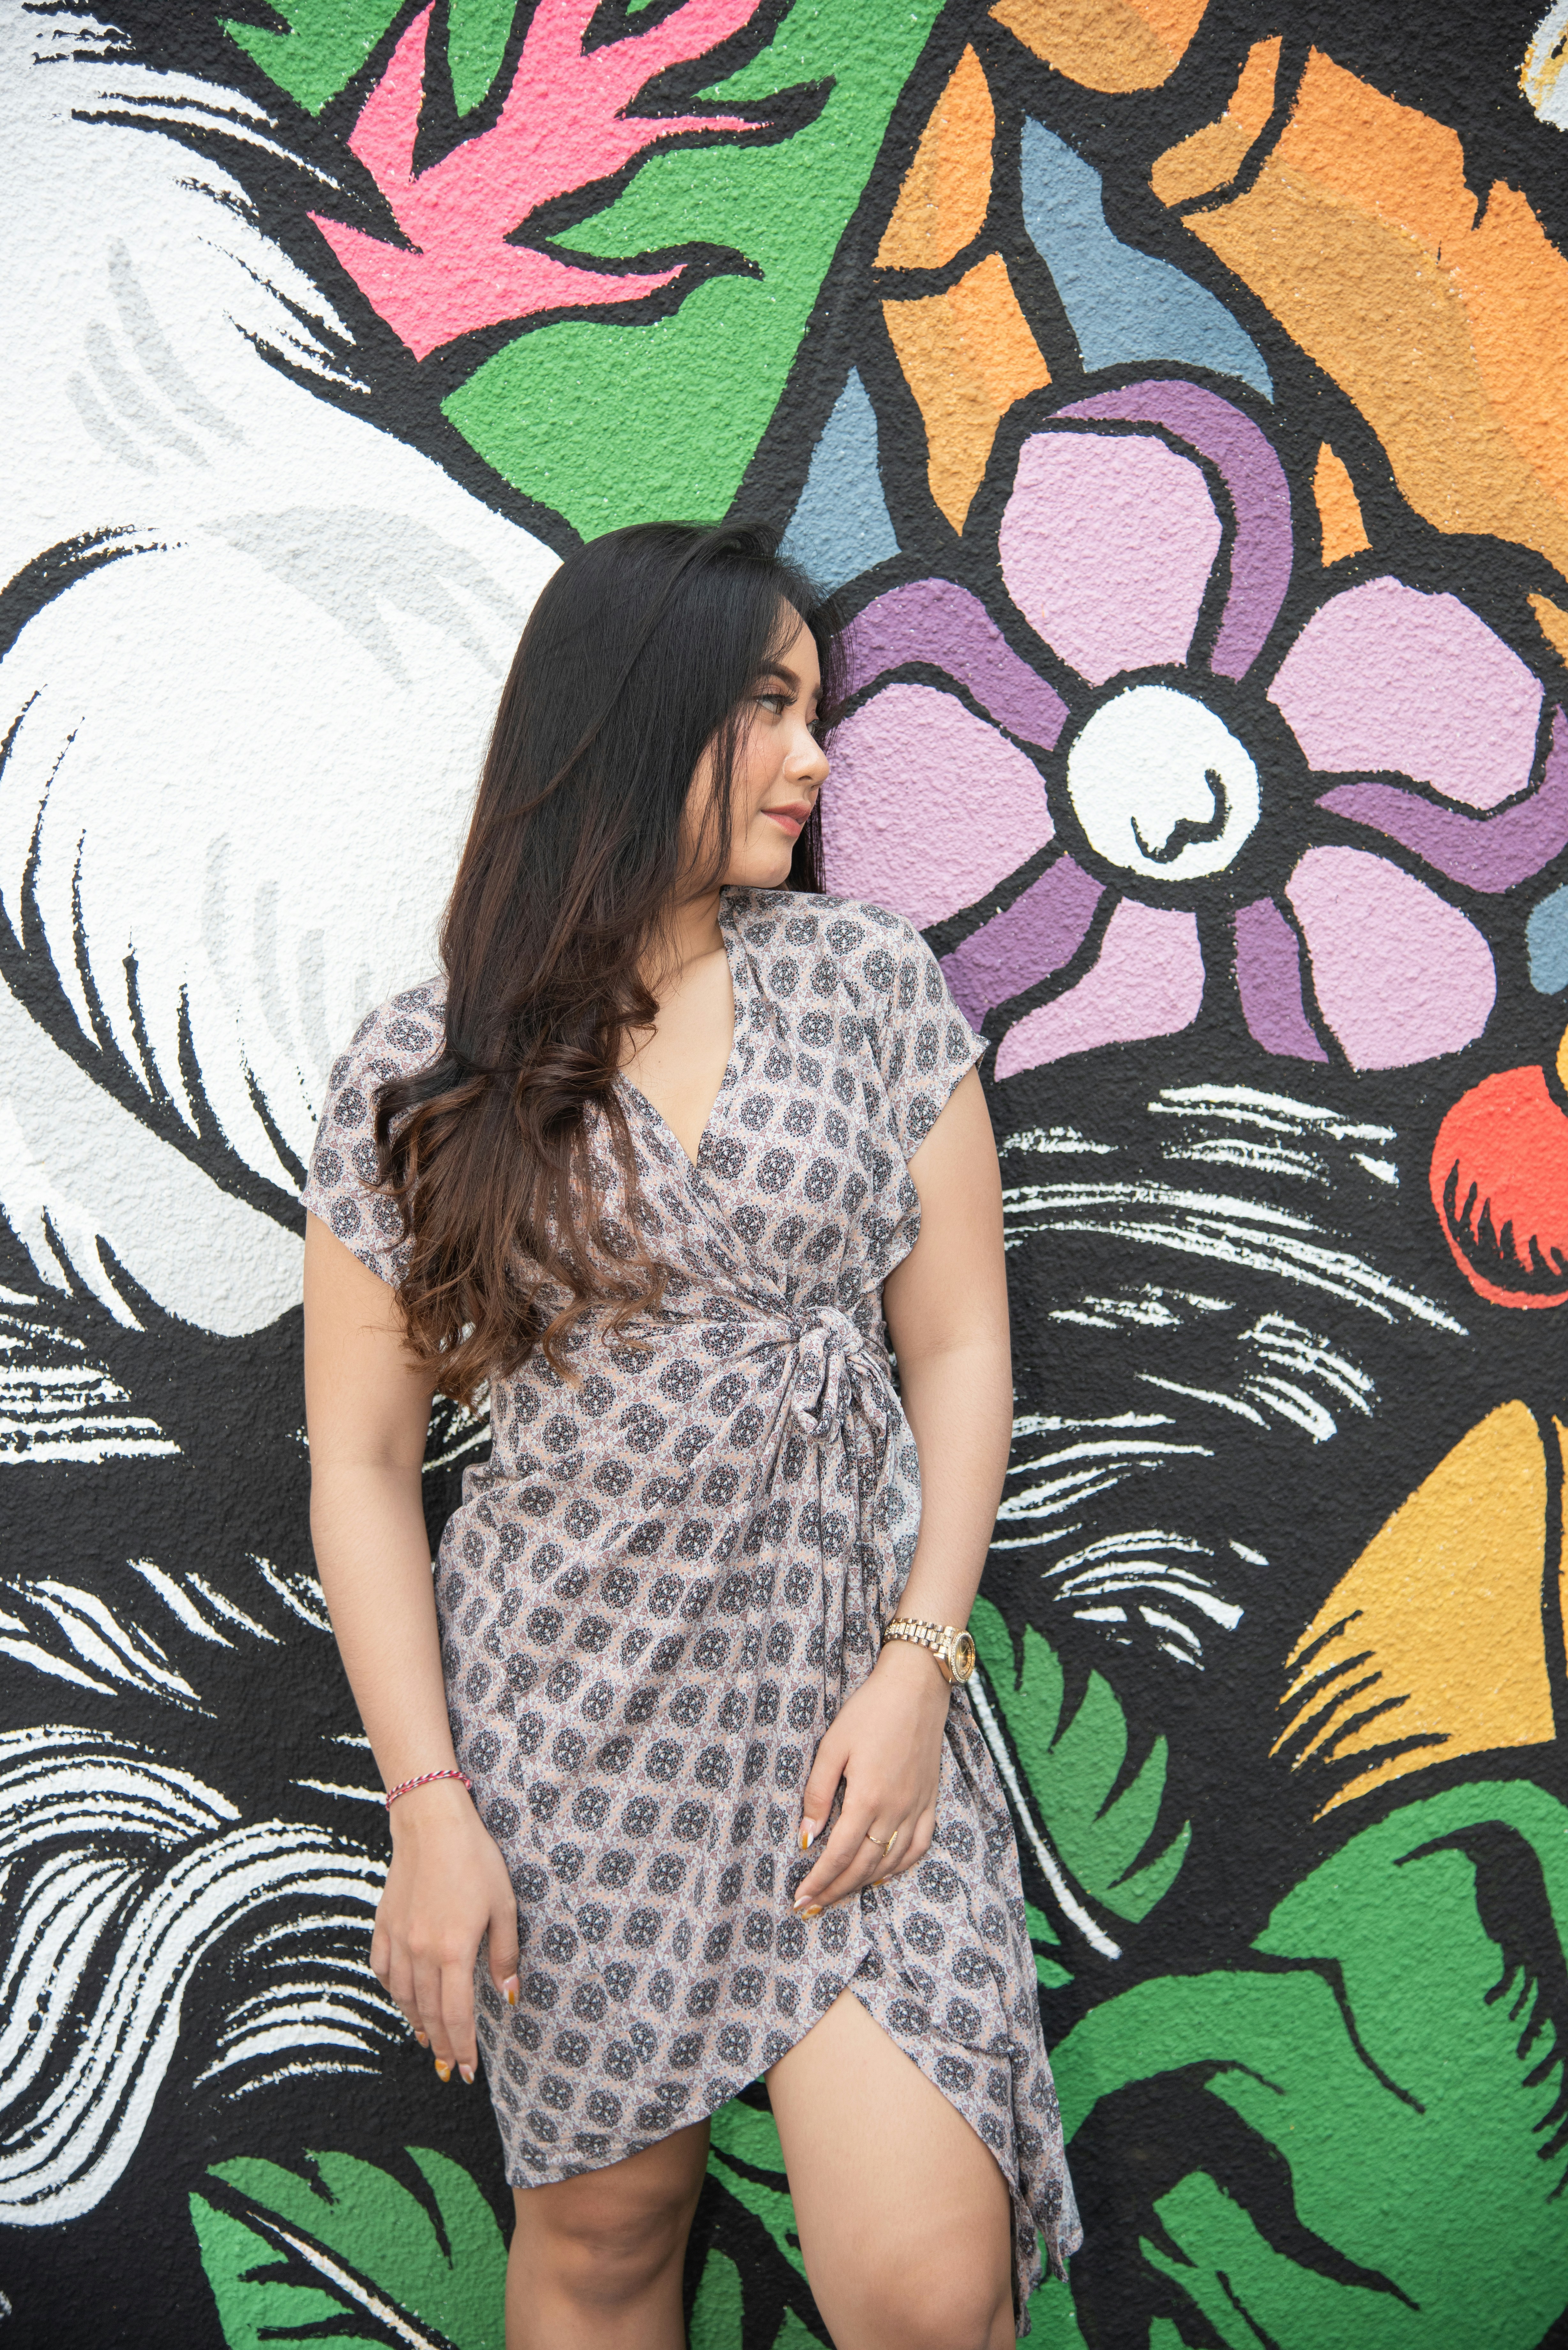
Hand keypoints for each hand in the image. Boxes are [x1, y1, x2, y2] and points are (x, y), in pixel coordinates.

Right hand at [369, 1778, 520, 2082]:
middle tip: (449, 2070)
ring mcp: (399, 1940)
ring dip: (418, 2024)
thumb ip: (504, 1954)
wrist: (432, 1824)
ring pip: (405, 1998)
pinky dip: (395, 1993)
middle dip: (442, 2046)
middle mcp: (421, 1952)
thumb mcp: (503, 1906)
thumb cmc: (475, 1860)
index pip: (457, 2015)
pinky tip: (404, 2000)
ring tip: (429, 2043)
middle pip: (430, 2014)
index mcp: (453, 1951)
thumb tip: (509, 1996)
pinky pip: (385, 1971)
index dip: (463, 2048)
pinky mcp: (385, 1925)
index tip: (468, 2072)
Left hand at [792, 1641, 950, 1914]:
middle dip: (835, 1892)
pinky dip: (899, 1868)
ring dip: (863, 1885)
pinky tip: (883, 1874)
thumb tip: (806, 1838)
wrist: (916, 1687)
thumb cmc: (869, 1711)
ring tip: (839, 1895)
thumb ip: (818, 1793)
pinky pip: (919, 1847)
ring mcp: (917, 1808)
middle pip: (863, 1867)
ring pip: (890, 1864)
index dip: (819, 1882)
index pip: (839, 1855)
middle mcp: (895, 1811)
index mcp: (867, 1798)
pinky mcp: (931, 1801)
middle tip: (811, 1908)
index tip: (799, 1900)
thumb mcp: (833, 1746)